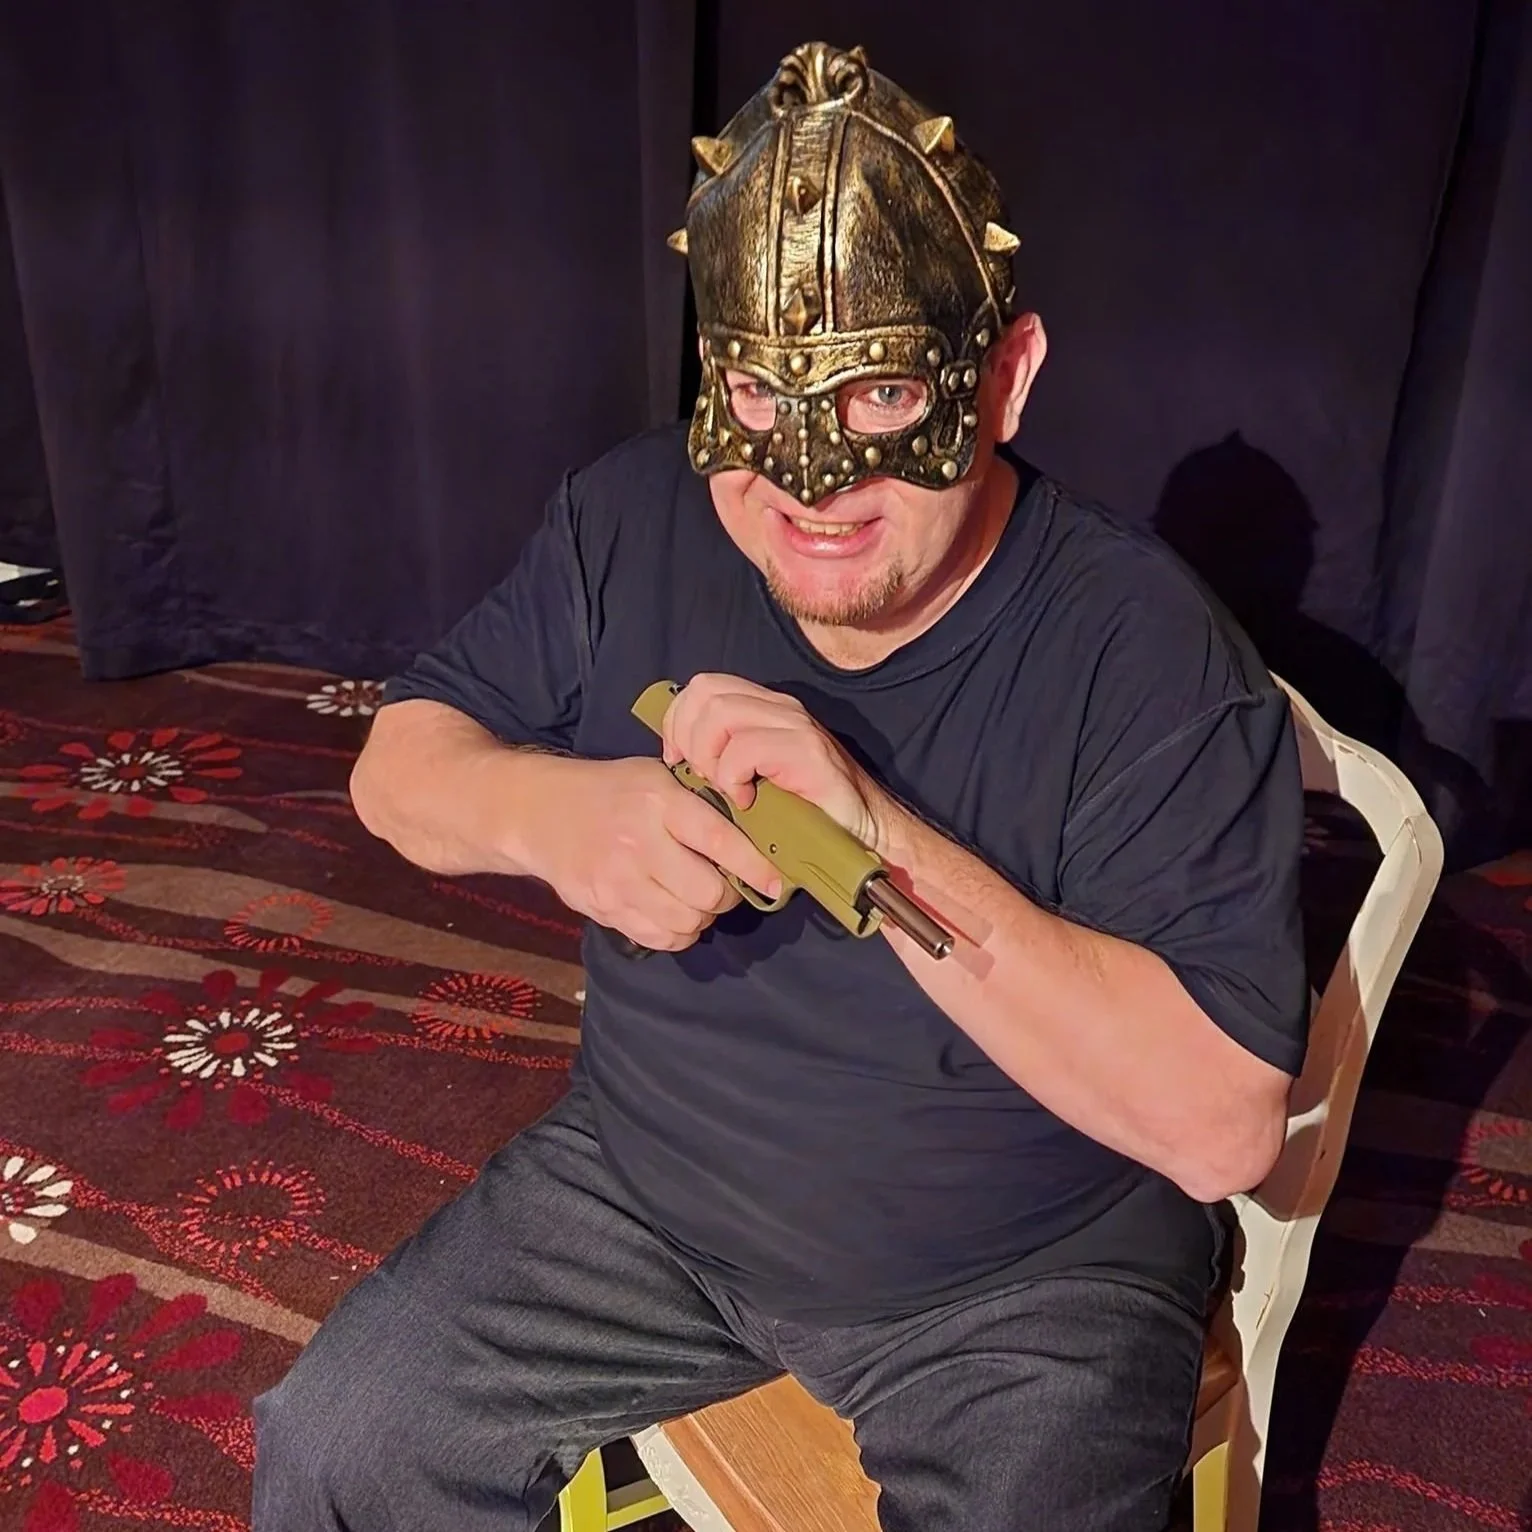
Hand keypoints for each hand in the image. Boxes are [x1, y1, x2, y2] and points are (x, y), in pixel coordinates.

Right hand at [529, 756, 783, 951]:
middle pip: (709, 893)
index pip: (720, 841)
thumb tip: (755, 835)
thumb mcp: (655, 777)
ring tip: (697, 898)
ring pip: (688, 922)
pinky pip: (661, 939)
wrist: (540, 813)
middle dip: (728, 895)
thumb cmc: (611, 791)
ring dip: (703, 916)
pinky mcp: (605, 909)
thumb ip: (698, 803)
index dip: (755, 867)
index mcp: (658, 802)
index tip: (775, 882)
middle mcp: (639, 843)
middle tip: (726, 885)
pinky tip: (674, 912)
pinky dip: (678, 932)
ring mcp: (619, 881)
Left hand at [661, 673, 889, 852]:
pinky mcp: (807, 750)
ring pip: (720, 713)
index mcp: (764, 707)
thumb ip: (722, 756)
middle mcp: (780, 706)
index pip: (703, 686)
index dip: (677, 720)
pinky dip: (733, 778)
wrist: (863, 833)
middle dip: (687, 738)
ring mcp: (796, 724)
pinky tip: (746, 801)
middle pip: (705, 692)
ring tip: (725, 789)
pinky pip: (745, 748)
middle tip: (700, 777)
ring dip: (709, 757)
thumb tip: (676, 756)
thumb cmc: (805, 812)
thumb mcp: (754, 778)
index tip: (677, 760)